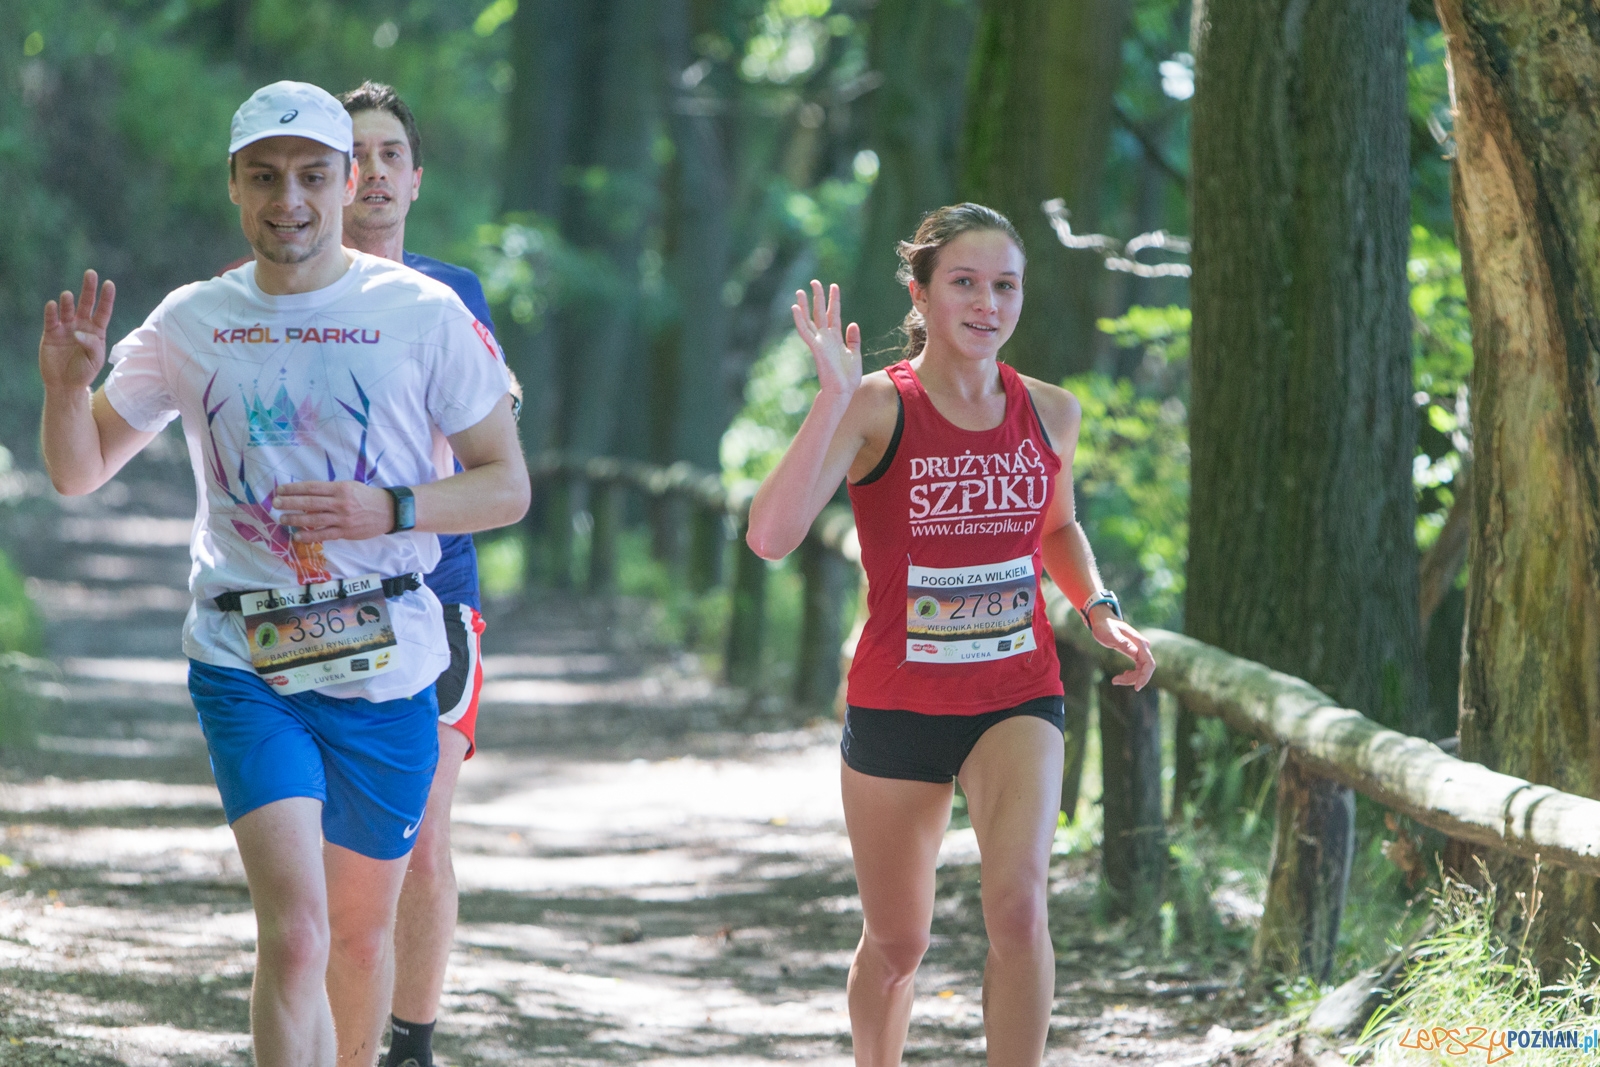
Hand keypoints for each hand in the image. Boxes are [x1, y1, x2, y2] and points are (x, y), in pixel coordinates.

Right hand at [40, 270, 115, 393]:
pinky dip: (51, 312)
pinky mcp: (51, 333)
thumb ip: (92, 345)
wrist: (65, 384)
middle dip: (89, 289)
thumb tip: (79, 333)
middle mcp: (82, 326)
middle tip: (91, 273)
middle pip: (87, 304)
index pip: (103, 311)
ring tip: (68, 296)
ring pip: (68, 309)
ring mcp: (66, 328)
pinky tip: (53, 305)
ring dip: (68, 301)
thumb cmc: (83, 372)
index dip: (107, 298)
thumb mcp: (94, 361)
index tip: (109, 284)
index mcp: (97, 332)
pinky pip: (51, 319)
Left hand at [273, 481, 394, 541]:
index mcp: (340, 488)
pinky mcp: (345, 532)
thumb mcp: (350, 487)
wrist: (389, 511)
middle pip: (310, 502)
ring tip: (282, 519)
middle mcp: (340, 503)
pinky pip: (324, 534)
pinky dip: (309, 536)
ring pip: (314, 519)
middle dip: (290, 503)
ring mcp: (342, 519)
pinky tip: (297, 536)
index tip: (280, 490)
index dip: (294, 489)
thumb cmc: (367, 497)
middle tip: (275, 503)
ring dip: (295, 519)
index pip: (312, 487)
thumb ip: (331, 491)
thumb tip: (308, 495)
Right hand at [792, 280, 861, 398]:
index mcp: (836, 339)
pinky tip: (795, 308)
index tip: (834, 286)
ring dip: (805, 305)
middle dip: (819, 297)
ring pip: (810, 319)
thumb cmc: (848, 377)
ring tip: (800, 290)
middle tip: (815, 282)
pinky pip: (805, 331)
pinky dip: (799, 320)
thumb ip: (853, 339)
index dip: (834, 300)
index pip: (834, 315)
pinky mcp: (815, 347)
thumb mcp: (855, 354)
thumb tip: (852, 323)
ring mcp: (819, 342)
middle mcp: (826, 338)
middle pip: (821, 313)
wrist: (842, 391)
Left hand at [1091, 608, 1155, 689]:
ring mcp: (1139, 650)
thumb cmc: (1105, 626)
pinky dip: (1130, 675)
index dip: (1145, 676)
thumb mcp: (1110, 634)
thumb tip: (1135, 652)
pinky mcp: (1135, 653)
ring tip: (1115, 680)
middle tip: (1115, 681)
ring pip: (1141, 670)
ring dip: (1130, 678)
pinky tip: (1121, 676)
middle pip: (1146, 669)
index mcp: (1139, 642)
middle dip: (1134, 679)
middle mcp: (1142, 647)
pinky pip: (1138, 668)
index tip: (1137, 687)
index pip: (1149, 663)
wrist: (1103, 620)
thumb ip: (1122, 642)